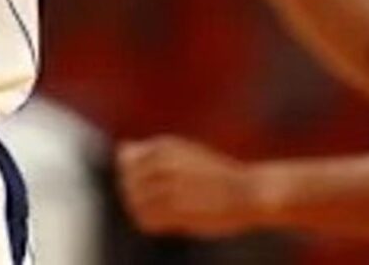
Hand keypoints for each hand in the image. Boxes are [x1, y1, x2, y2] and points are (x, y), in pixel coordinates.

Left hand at [117, 135, 264, 238]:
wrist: (247, 192)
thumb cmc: (214, 174)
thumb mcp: (182, 153)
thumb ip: (150, 153)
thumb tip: (121, 150)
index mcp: (165, 145)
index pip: (126, 159)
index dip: (132, 174)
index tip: (150, 182)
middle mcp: (164, 163)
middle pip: (127, 181)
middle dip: (134, 193)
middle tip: (156, 202)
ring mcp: (170, 186)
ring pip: (134, 201)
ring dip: (143, 209)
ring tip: (163, 213)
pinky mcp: (178, 210)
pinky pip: (146, 219)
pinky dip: (151, 222)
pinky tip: (167, 222)